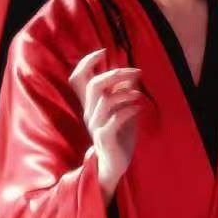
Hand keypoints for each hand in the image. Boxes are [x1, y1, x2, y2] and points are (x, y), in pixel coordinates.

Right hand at [68, 48, 144, 203]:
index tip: (103, 51)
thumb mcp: (122, 111)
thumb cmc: (119, 137)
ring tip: (139, 95)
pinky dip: (128, 110)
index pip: (78, 78)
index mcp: (91, 104)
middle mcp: (90, 113)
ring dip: (126, 93)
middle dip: (116, 73)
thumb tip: (131, 74)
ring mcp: (96, 126)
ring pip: (105, 101)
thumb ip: (123, 94)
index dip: (86, 62)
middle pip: (94, 84)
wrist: (113, 166)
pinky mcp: (105, 138)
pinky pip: (114, 120)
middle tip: (137, 72)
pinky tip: (138, 109)